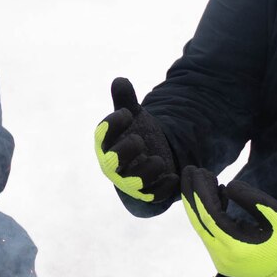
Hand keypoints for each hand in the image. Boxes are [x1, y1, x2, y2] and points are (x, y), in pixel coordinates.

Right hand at [95, 78, 178, 203]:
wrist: (151, 156)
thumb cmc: (136, 133)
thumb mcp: (133, 115)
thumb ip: (125, 100)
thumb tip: (119, 80)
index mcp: (107, 143)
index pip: (101, 135)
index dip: (111, 125)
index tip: (126, 114)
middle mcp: (114, 165)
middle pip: (111, 163)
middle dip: (124, 151)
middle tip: (139, 140)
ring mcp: (130, 181)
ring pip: (132, 183)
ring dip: (146, 171)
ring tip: (159, 159)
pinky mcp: (147, 193)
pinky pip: (153, 196)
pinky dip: (164, 187)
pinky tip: (174, 176)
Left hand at [180, 167, 276, 276]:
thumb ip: (253, 200)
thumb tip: (228, 186)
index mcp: (237, 247)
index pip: (210, 215)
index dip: (200, 191)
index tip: (196, 170)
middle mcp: (223, 258)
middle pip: (199, 222)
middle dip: (191, 195)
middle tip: (188, 171)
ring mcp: (222, 263)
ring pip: (203, 229)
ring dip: (200, 205)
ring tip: (204, 179)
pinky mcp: (225, 262)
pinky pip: (211, 236)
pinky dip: (210, 216)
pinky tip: (217, 198)